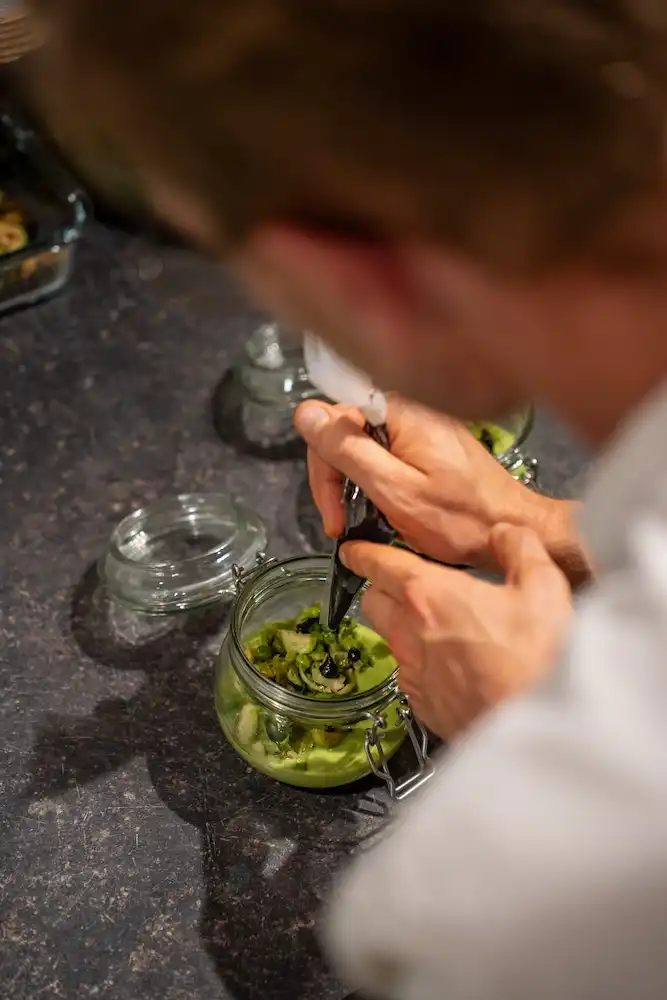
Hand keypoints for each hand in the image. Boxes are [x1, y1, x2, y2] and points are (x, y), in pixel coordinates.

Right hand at [295, 396, 589, 583]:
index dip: (323, 465)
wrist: (514, 528)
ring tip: (362, 522)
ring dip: (354, 484)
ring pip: (363, 444)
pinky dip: (377, 482)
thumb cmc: (461, 518)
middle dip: (335, 478)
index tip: (333, 510)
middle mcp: (409, 408)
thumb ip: (349, 451)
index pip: (333, 417)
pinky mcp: (430, 443)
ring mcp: (421, 425)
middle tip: (341, 523)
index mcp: (400, 411)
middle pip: (345, 429)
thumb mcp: (395, 489)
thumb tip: (306, 413)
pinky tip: (384, 508)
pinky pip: (386, 453)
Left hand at [341, 524, 571, 739]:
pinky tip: (453, 663)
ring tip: (436, 623)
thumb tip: (506, 533)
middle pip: (373, 601)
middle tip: (405, 582)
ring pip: (390, 639)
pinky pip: (409, 673)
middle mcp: (408, 633)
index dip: (363, 553)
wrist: (537, 731)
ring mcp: (412, 673)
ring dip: (403, 626)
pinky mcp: (422, 705)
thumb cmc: (536, 658)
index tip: (354, 549)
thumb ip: (519, 548)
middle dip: (381, 587)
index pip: (377, 564)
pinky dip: (421, 662)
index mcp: (428, 595)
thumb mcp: (543, 586)